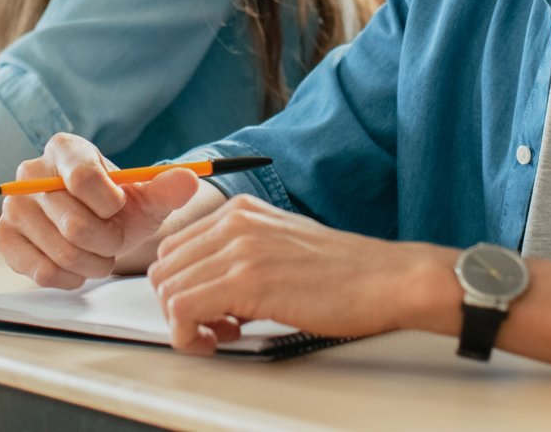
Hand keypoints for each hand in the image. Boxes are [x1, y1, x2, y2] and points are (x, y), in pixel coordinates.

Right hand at [0, 133, 207, 288]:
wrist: (96, 227)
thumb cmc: (119, 208)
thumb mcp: (148, 197)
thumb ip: (168, 188)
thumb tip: (189, 179)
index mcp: (65, 148)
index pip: (84, 178)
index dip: (111, 204)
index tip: (119, 207)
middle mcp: (30, 171)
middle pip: (75, 224)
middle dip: (108, 242)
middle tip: (114, 240)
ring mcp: (13, 206)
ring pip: (62, 251)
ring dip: (93, 263)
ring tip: (99, 253)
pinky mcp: (3, 238)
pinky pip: (41, 271)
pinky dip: (69, 277)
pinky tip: (78, 267)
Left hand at [147, 195, 455, 353]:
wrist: (386, 280)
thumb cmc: (344, 272)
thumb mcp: (282, 245)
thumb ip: (241, 255)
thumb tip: (208, 288)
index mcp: (240, 210)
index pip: (174, 247)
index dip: (182, 286)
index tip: (207, 308)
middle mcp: (234, 222)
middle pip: (164, 268)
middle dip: (178, 305)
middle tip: (213, 326)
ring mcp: (239, 249)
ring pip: (168, 291)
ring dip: (185, 323)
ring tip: (223, 333)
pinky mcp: (247, 281)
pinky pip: (183, 311)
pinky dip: (189, 336)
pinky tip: (220, 340)